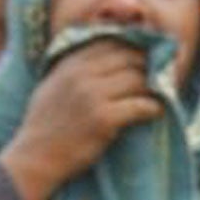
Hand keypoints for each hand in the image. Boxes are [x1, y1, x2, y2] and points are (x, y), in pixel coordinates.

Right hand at [0, 39, 162, 199]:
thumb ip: (75, 67)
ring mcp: (93, 96)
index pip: (113, 42)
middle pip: (130, 58)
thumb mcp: (53, 84)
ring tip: (161, 95)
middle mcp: (82, 74)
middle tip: (163, 75)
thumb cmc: (45, 124)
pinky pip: (141, 106)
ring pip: (139, 79)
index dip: (135, 47)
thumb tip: (105, 54)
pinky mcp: (104, 119)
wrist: (36, 157)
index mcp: (71, 63)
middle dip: (151, 65)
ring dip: (155, 87)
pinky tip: (156, 112)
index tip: (150, 55)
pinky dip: (153, 108)